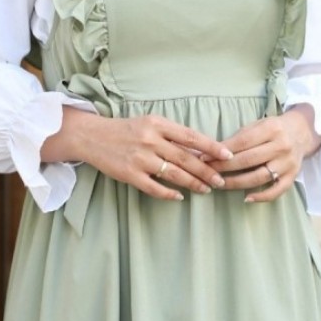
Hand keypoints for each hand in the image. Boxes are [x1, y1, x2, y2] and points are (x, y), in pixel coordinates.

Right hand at [41, 108, 233, 200]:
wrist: (92, 136)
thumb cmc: (126, 129)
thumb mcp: (149, 123)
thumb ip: (172, 135)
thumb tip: (200, 150)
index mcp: (158, 124)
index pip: (191, 137)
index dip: (212, 147)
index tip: (228, 155)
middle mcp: (150, 140)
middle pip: (186, 158)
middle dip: (207, 171)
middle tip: (221, 180)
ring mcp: (140, 158)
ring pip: (174, 174)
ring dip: (193, 183)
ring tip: (206, 189)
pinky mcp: (130, 174)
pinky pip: (154, 187)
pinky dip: (169, 193)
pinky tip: (180, 196)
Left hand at [208, 105, 320, 202]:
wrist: (302, 132)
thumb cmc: (273, 129)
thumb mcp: (258, 125)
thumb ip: (240, 137)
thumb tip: (214, 151)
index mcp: (271, 129)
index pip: (243, 142)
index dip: (222, 151)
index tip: (206, 157)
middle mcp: (281, 146)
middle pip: (249, 160)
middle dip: (225, 167)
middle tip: (208, 172)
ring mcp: (288, 163)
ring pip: (259, 176)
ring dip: (237, 183)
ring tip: (220, 184)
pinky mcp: (293, 176)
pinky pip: (277, 190)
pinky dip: (262, 196)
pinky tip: (246, 198)